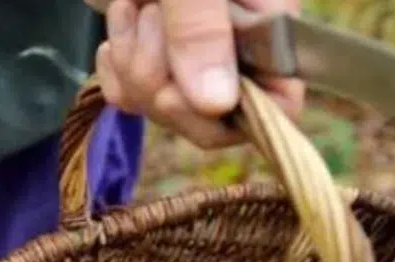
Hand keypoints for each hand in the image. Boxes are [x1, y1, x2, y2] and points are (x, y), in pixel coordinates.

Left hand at [86, 0, 304, 149]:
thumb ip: (201, 25)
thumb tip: (214, 103)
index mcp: (266, 19)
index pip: (279, 104)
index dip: (236, 113)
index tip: (188, 90)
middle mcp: (236, 42)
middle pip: (212, 118)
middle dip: (165, 84)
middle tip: (147, 24)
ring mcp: (192, 49)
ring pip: (165, 106)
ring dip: (134, 64)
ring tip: (132, 7)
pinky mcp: (152, 48)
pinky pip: (132, 94)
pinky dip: (116, 68)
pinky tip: (116, 31)